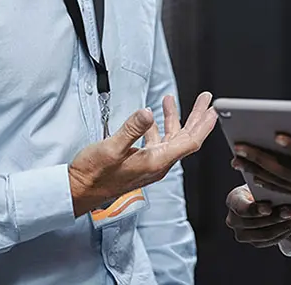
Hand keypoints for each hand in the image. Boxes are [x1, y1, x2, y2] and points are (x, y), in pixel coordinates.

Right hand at [69, 92, 217, 216]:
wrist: (78, 191)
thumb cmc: (93, 174)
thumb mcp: (111, 148)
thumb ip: (131, 129)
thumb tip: (148, 112)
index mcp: (155, 162)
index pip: (189, 142)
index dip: (203, 125)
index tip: (212, 110)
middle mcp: (157, 164)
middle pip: (185, 139)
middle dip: (196, 118)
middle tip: (206, 100)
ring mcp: (148, 164)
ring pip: (170, 139)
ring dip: (174, 119)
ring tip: (171, 100)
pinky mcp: (139, 162)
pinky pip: (156, 142)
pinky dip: (157, 127)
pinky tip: (151, 117)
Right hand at [224, 184, 290, 248]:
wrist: (265, 199)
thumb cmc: (263, 188)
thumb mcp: (262, 183)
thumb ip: (265, 184)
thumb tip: (276, 185)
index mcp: (233, 200)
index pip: (241, 208)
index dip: (254, 210)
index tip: (268, 209)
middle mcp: (234, 219)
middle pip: (255, 223)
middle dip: (276, 217)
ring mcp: (243, 234)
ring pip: (266, 234)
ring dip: (285, 225)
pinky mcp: (256, 242)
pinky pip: (272, 240)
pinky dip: (286, 231)